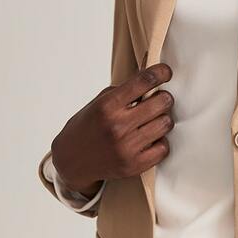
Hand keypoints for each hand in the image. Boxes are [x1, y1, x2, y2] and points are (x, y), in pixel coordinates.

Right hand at [50, 62, 174, 193]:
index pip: (144, 81)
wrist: (72, 161)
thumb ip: (125, 90)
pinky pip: (163, 148)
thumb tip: (153, 76)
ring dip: (162, 120)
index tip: (166, 72)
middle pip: (162, 102)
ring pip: (166, 124)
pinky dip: (160, 142)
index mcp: (107, 106)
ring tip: (152, 121)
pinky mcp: (134, 165)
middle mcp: (117, 126)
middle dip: (163, 98)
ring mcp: (127, 147)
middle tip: (159, 100)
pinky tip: (149, 139)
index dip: (161, 72)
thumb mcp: (99, 102)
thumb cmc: (88, 127)